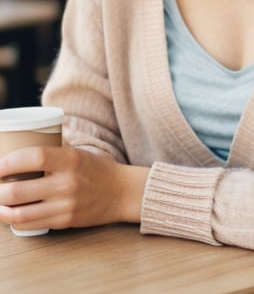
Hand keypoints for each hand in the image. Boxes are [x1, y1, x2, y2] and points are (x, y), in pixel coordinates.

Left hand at [0, 146, 148, 232]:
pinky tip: (9, 214)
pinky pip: (31, 224)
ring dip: (1, 209)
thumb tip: (16, 150)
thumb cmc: (95, 168)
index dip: (8, 162)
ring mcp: (65, 205)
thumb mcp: (75, 153)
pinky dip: (14, 221)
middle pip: (18, 190)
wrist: (121, 191)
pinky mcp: (64, 221)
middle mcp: (67, 183)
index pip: (33, 157)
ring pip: (20, 213)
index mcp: (70, 159)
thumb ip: (50, 153)